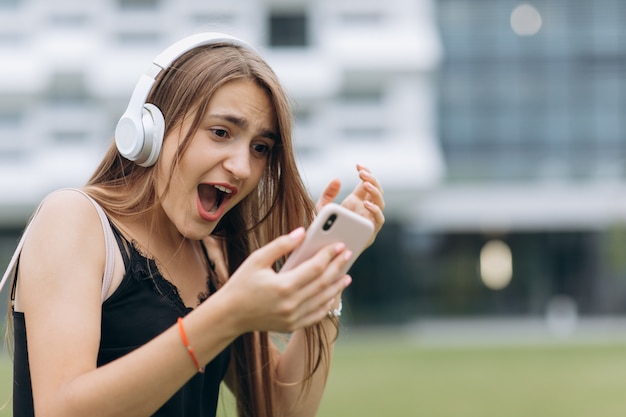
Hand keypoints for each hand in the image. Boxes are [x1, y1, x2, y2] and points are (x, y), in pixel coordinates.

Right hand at [217, 228, 352, 333]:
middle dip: (337, 267)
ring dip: (336, 286)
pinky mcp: (292, 326)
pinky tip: (332, 294)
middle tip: (348, 254)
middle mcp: (291, 304)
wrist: (228, 316)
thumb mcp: (257, 259)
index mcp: (283, 286)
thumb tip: (303, 232)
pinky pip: (316, 315)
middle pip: (323, 283)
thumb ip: (281, 245)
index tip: (339, 245)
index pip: (315, 268)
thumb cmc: (241, 283)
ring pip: (323, 300)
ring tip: (346, 274)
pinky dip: (326, 304)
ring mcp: (293, 318)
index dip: (329, 255)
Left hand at [316, 164, 384, 247]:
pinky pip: (379, 220)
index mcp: (356, 202)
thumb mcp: (321, 209)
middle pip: (376, 191)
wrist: (320, 251)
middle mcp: (365, 210)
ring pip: (381, 203)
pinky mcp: (370, 233)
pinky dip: (376, 211)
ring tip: (365, 184)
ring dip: (376, 192)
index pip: (367, 183)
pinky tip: (366, 203)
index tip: (358, 165)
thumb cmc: (321, 231)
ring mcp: (369, 221)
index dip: (367, 173)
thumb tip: (337, 179)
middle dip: (372, 179)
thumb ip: (328, 195)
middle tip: (361, 172)